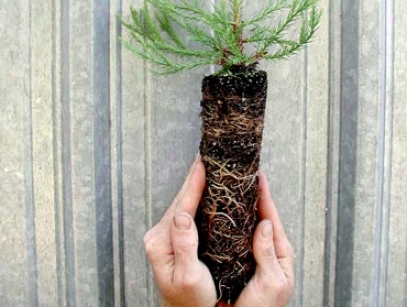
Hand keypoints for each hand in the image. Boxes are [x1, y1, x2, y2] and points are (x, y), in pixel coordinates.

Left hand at [143, 155, 216, 306]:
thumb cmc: (191, 301)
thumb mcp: (189, 277)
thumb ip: (184, 246)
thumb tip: (182, 215)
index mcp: (161, 243)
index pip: (181, 206)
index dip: (193, 183)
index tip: (202, 163)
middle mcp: (160, 235)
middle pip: (181, 199)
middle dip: (194, 176)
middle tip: (207, 154)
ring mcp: (165, 235)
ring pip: (184, 202)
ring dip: (195, 183)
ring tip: (206, 164)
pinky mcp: (173, 236)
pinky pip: (187, 209)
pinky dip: (196, 195)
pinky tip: (204, 187)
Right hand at [218, 171, 293, 306]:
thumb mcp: (272, 284)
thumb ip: (270, 255)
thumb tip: (265, 224)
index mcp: (280, 250)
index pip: (271, 214)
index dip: (264, 193)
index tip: (257, 173)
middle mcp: (267, 246)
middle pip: (259, 212)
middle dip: (251, 192)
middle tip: (241, 172)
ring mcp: (253, 250)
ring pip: (246, 220)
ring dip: (240, 202)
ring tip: (230, 183)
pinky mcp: (239, 255)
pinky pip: (235, 231)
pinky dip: (230, 217)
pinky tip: (220, 208)